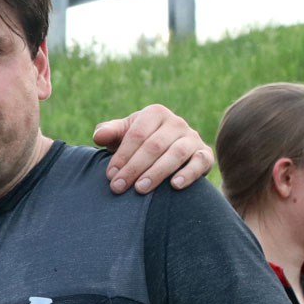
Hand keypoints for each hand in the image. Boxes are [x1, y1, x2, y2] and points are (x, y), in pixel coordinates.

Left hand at [93, 104, 211, 193]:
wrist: (168, 153)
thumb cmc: (139, 143)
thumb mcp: (123, 135)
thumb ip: (110, 133)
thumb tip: (98, 136)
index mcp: (155, 113)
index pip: (137, 134)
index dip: (122, 155)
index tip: (110, 175)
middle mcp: (176, 122)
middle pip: (154, 145)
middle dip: (134, 167)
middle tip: (119, 187)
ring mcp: (192, 137)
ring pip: (175, 154)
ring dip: (157, 173)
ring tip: (140, 190)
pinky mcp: (205, 154)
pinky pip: (200, 162)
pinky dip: (189, 173)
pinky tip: (175, 186)